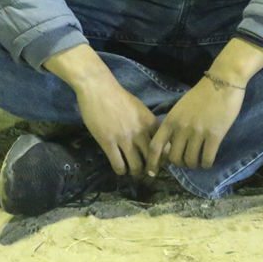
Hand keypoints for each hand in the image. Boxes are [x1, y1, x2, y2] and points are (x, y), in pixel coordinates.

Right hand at [44, 43, 157, 175]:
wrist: (99, 89)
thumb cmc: (119, 97)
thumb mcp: (140, 109)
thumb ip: (147, 124)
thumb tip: (153, 139)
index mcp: (150, 122)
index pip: (163, 146)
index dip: (162, 159)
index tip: (159, 163)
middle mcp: (140, 132)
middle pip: (151, 160)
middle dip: (150, 169)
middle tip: (146, 172)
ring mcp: (124, 138)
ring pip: (136, 166)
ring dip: (135, 172)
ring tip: (132, 172)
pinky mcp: (108, 143)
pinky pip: (118, 164)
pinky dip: (120, 171)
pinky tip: (120, 170)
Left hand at [144, 37, 262, 175]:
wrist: (223, 82)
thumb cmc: (202, 94)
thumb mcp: (180, 107)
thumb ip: (174, 124)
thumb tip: (171, 143)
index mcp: (171, 120)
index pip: (155, 146)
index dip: (152, 162)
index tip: (152, 172)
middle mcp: (182, 128)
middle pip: (174, 158)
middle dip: (180, 164)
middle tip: (186, 162)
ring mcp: (198, 132)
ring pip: (190, 161)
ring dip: (194, 165)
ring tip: (198, 162)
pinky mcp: (214, 135)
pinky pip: (207, 158)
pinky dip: (206, 164)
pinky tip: (208, 162)